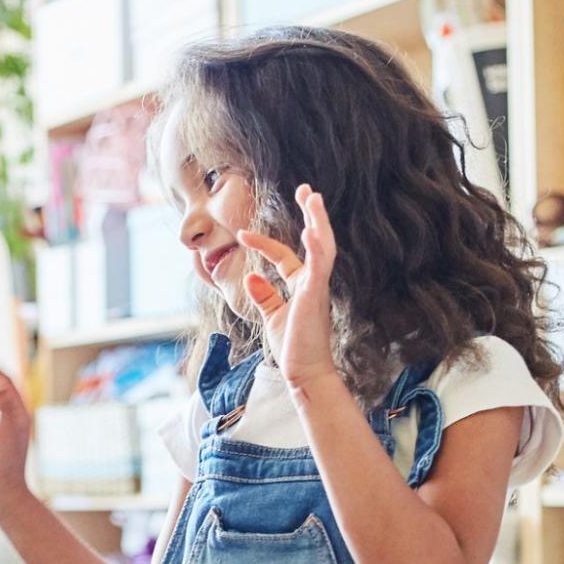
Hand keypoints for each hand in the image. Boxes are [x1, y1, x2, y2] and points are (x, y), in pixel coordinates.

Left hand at [237, 184, 341, 394]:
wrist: (303, 373)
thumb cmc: (293, 348)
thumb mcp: (272, 317)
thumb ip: (264, 296)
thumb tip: (251, 275)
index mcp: (302, 285)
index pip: (284, 256)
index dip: (263, 243)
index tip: (240, 234)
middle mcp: (313, 282)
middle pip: (315, 241)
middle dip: (312, 214)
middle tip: (307, 189)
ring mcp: (317, 288)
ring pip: (323, 247)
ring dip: (319, 221)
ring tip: (313, 197)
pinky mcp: (316, 297)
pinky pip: (319, 268)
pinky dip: (316, 248)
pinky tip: (311, 231)